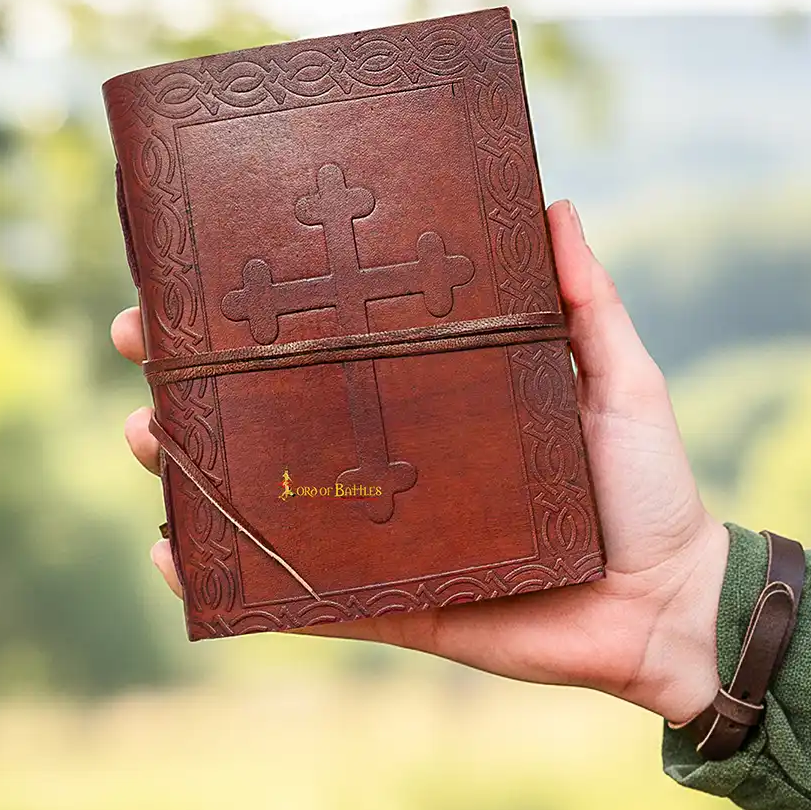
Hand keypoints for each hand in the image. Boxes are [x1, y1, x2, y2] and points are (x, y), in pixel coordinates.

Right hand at [111, 200, 725, 724]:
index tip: (202, 275)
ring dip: (195, 468)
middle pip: (281, 417)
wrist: (667, 607)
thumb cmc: (648, 487)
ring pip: (269, 499)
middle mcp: (396, 462)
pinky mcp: (388, 603)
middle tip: (143, 347)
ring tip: (145, 437)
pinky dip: (234, 581)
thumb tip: (552, 202)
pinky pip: (298, 596)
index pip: (338, 348)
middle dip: (201, 382)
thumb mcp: (620, 377)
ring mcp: (384, 535)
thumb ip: (584, 301)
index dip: (270, 317)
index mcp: (439, 402)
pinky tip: (173, 554)